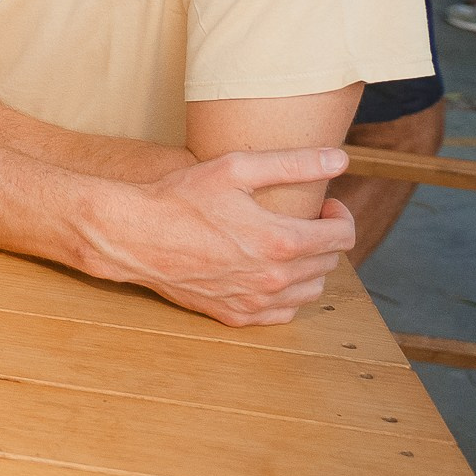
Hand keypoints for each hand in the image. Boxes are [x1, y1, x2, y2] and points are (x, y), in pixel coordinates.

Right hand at [84, 147, 354, 325]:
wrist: (134, 235)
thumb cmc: (180, 198)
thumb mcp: (235, 168)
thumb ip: (294, 164)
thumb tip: (340, 160)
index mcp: (281, 241)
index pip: (341, 237)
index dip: (340, 216)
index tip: (325, 206)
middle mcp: (273, 278)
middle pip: (328, 263)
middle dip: (324, 238)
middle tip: (303, 221)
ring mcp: (254, 302)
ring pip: (310, 291)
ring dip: (310, 268)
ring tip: (288, 247)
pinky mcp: (234, 315)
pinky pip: (282, 314)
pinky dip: (287, 296)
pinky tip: (268, 274)